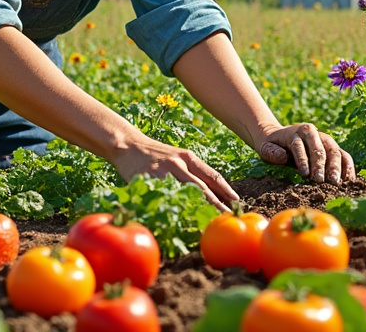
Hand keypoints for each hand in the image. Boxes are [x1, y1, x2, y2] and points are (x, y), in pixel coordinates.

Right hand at [110, 134, 238, 210]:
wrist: (129, 145)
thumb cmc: (156, 154)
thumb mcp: (176, 156)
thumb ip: (191, 171)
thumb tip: (210, 193)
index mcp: (188, 156)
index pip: (212, 174)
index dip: (225, 189)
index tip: (236, 201)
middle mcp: (178, 163)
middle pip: (202, 187)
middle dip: (217, 203)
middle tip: (227, 216)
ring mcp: (164, 172)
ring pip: (185, 194)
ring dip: (198, 209)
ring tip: (208, 221)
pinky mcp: (149, 180)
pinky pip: (165, 197)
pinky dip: (174, 209)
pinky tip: (180, 219)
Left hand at [256, 123, 355, 185]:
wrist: (282, 138)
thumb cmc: (273, 145)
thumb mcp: (266, 147)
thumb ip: (271, 152)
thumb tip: (283, 157)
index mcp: (299, 131)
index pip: (301, 146)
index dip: (303, 160)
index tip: (305, 175)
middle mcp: (315, 133)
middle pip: (320, 149)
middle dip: (322, 166)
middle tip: (322, 181)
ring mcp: (327, 140)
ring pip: (335, 152)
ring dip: (336, 168)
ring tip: (336, 183)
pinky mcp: (334, 149)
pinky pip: (344, 156)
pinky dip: (348, 167)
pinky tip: (349, 181)